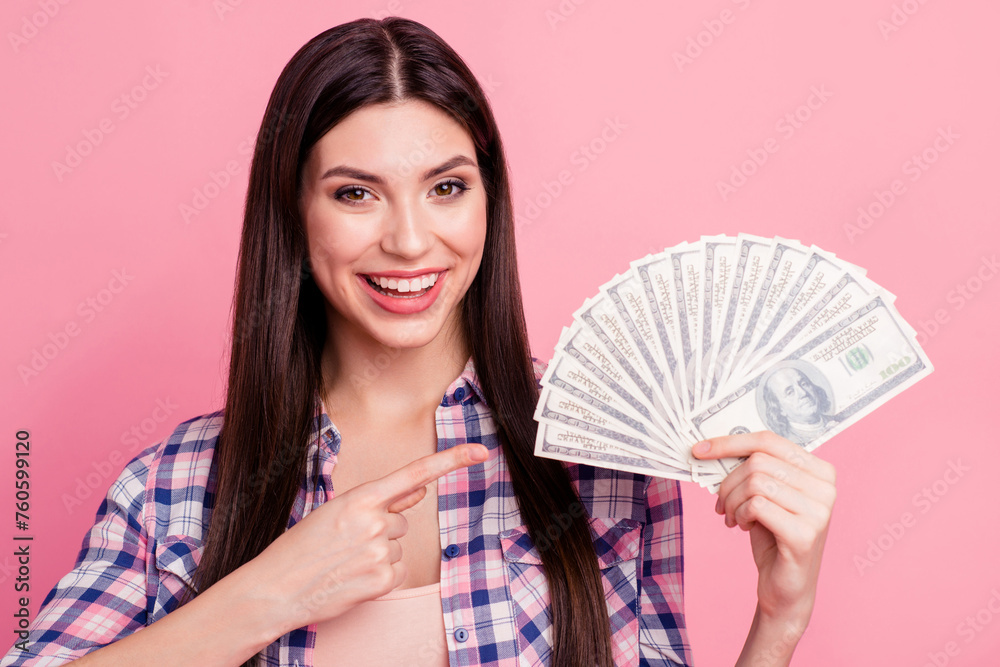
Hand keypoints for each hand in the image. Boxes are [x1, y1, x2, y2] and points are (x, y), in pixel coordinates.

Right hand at [240, 442, 488, 634]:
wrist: (276, 589)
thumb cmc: (302, 547)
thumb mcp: (337, 512)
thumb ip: (383, 501)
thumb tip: (420, 491)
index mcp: (359, 498)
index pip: (415, 473)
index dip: (451, 461)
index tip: (481, 452)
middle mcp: (374, 522)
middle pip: (402, 520)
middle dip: (380, 530)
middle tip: (345, 543)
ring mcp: (379, 552)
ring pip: (398, 546)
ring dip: (378, 554)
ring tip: (344, 561)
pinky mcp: (382, 582)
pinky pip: (398, 571)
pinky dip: (381, 577)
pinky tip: (353, 578)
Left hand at [692, 432, 835, 629]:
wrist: (786, 587)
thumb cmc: (773, 535)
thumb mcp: (765, 494)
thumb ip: (753, 469)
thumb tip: (712, 447)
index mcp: (820, 471)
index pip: (769, 440)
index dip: (730, 442)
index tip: (700, 450)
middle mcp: (826, 488)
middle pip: (758, 462)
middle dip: (728, 483)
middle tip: (721, 503)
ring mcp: (819, 511)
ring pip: (755, 482)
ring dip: (732, 501)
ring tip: (733, 517)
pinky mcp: (805, 534)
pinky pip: (757, 505)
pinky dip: (740, 514)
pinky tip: (742, 526)